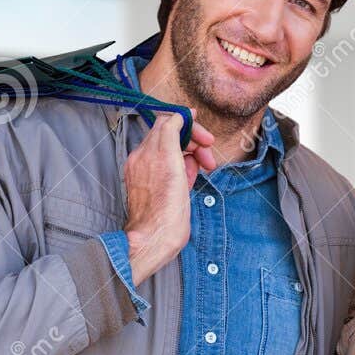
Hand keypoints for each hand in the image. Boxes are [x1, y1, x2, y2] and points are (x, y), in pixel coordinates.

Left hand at [123, 113, 216, 283]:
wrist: (155, 240)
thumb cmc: (164, 208)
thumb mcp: (170, 161)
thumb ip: (171, 132)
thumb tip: (180, 114)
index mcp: (146, 151)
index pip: (168, 123)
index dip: (190, 127)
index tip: (207, 137)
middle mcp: (144, 160)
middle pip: (172, 138)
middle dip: (195, 144)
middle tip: (211, 158)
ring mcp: (148, 175)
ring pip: (174, 155)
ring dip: (193, 158)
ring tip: (204, 170)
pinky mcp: (154, 189)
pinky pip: (171, 171)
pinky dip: (185, 171)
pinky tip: (192, 181)